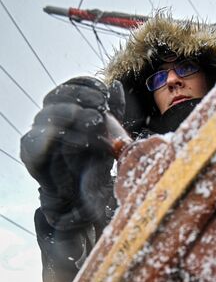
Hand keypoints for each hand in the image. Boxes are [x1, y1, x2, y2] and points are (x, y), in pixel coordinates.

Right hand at [20, 77, 124, 229]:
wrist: (84, 197)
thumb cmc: (95, 162)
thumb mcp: (110, 133)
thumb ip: (113, 111)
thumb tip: (115, 85)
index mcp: (66, 109)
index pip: (69, 86)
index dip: (85, 84)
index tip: (104, 90)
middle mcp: (48, 119)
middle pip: (56, 96)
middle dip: (80, 96)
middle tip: (101, 104)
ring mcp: (38, 136)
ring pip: (47, 115)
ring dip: (73, 115)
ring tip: (96, 121)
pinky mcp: (32, 155)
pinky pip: (39, 141)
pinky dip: (61, 138)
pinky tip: (82, 142)